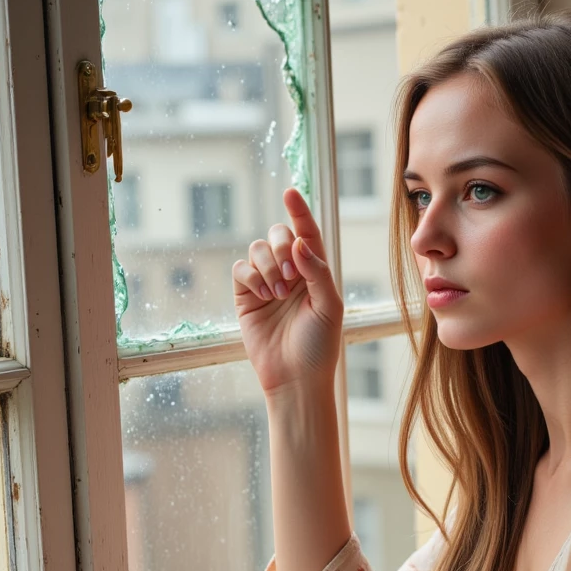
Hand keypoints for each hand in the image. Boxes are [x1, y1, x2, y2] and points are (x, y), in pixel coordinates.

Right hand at [233, 188, 342, 396]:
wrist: (295, 378)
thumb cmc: (319, 345)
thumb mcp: (330, 306)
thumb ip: (318, 271)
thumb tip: (298, 243)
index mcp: (315, 271)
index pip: (307, 233)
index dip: (299, 211)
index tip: (290, 192)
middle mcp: (290, 272)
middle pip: (278, 235)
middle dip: (281, 247)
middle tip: (291, 277)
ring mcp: (266, 282)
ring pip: (256, 249)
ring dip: (267, 266)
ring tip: (278, 294)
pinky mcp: (245, 296)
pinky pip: (240, 268)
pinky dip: (251, 276)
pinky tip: (263, 296)